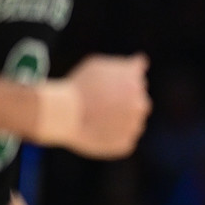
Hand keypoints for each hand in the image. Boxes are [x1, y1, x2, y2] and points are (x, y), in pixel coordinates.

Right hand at [37, 53, 151, 157]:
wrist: (63, 114)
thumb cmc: (76, 88)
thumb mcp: (96, 66)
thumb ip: (122, 66)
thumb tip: (141, 61)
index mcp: (134, 80)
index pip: (138, 75)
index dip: (124, 78)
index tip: (112, 82)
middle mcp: (141, 103)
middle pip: (138, 101)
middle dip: (124, 101)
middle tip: (100, 103)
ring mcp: (135, 125)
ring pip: (132, 121)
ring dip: (119, 119)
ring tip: (95, 117)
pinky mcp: (126, 143)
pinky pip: (122, 138)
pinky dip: (111, 136)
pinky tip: (96, 130)